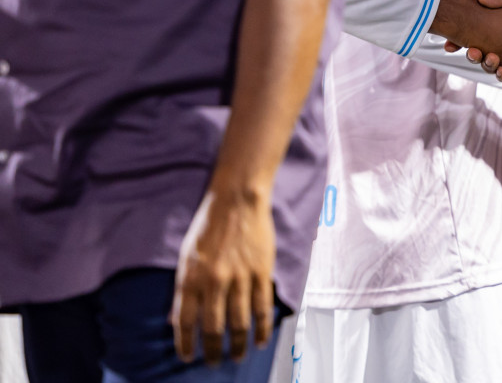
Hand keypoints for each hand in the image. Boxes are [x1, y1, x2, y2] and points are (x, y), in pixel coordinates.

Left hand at [170, 186, 275, 365]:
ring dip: (239, 344)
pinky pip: (262, 307)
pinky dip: (262, 327)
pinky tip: (261, 340)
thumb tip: (178, 318)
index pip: (185, 322)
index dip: (186, 344)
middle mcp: (214, 282)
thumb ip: (184, 288)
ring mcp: (239, 278)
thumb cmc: (208, 227)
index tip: (188, 358)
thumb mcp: (186, 256)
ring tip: (238, 357)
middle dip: (212, 350)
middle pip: (213, 327)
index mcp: (191, 278)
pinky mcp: (261, 272)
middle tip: (213, 363)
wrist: (237, 200)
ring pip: (239, 322)